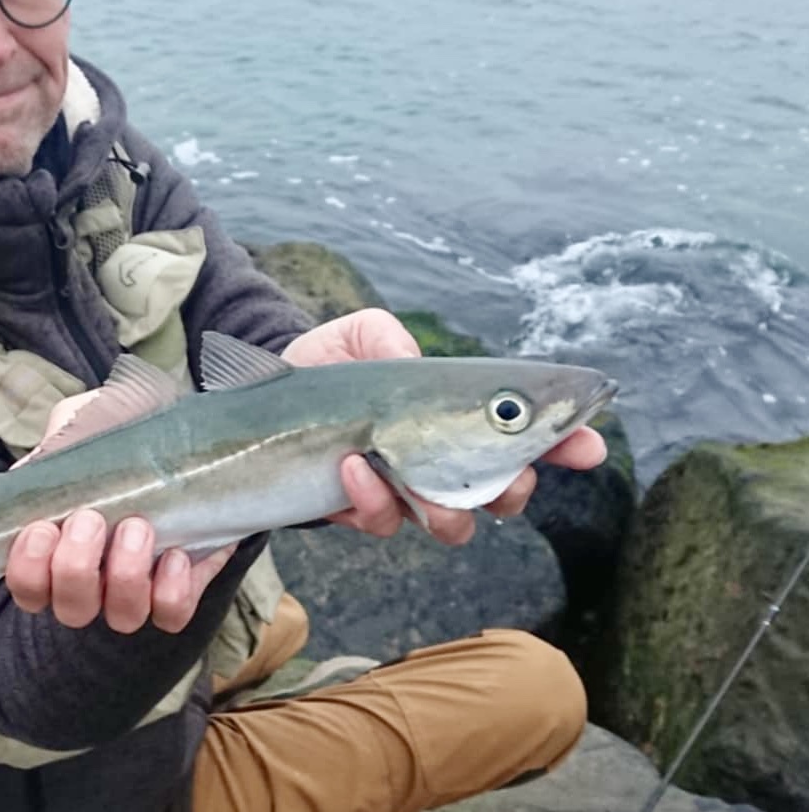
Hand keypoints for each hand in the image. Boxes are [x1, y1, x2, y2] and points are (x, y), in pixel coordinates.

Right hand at [4, 391, 236, 633]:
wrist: (186, 429)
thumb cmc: (120, 434)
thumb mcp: (81, 425)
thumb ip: (55, 445)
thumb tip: (37, 469)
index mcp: (56, 549)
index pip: (27, 588)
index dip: (27, 570)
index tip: (41, 527)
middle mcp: (93, 581)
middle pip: (71, 610)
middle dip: (75, 568)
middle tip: (89, 518)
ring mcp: (138, 589)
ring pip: (122, 617)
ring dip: (125, 576)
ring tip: (137, 526)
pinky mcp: (182, 587)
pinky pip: (172, 613)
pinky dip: (171, 590)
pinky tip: (176, 554)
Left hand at [281, 309, 608, 544]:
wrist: (269, 393)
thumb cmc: (333, 360)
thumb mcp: (363, 332)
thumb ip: (393, 338)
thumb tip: (413, 364)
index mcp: (461, 416)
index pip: (529, 435)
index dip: (567, 442)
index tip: (588, 445)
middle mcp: (443, 462)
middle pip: (505, 494)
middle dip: (511, 489)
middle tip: (502, 477)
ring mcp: (405, 493)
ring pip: (451, 524)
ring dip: (440, 504)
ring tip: (404, 469)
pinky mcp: (361, 511)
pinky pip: (384, 522)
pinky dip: (373, 497)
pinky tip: (353, 466)